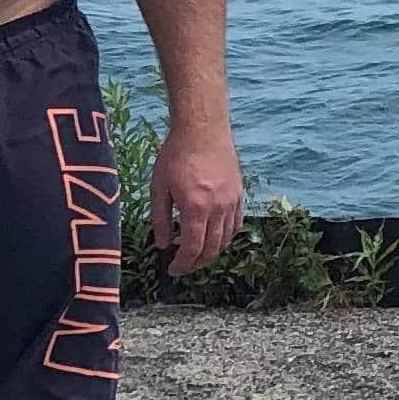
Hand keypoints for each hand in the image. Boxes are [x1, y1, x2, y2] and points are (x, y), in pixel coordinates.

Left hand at [153, 121, 245, 279]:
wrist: (203, 129)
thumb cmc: (176, 155)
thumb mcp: (159, 187)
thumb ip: (161, 219)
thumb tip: (163, 244)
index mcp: (196, 207)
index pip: (192, 248)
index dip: (183, 264)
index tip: (172, 270)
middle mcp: (218, 208)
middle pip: (211, 248)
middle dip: (196, 263)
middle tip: (183, 267)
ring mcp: (231, 201)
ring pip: (226, 239)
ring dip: (212, 252)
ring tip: (197, 254)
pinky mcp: (238, 194)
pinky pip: (236, 224)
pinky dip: (226, 236)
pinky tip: (215, 237)